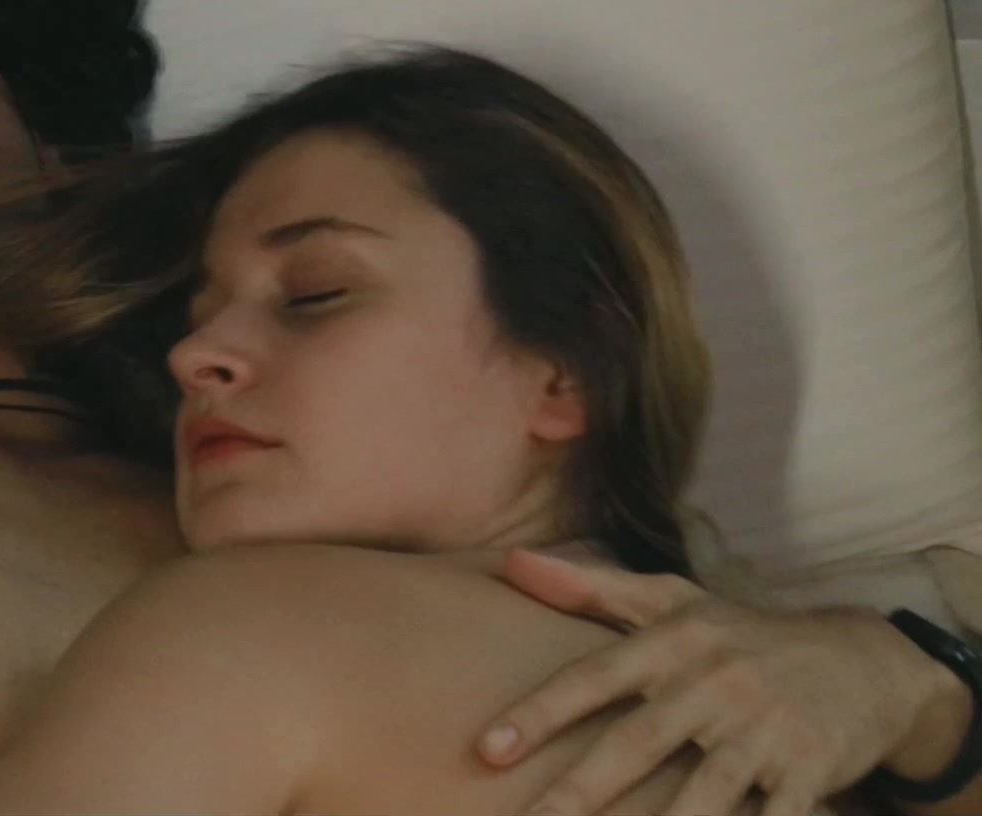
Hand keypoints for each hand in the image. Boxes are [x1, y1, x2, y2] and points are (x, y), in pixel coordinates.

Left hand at [477, 549, 941, 815]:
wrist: (867, 658)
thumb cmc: (745, 634)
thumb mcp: (674, 601)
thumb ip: (592, 589)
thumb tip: (513, 563)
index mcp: (675, 643)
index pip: (594, 678)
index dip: (539, 714)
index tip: (488, 750)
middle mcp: (715, 684)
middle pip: (637, 744)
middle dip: (580, 790)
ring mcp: (765, 731)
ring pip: (702, 793)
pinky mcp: (811, 771)